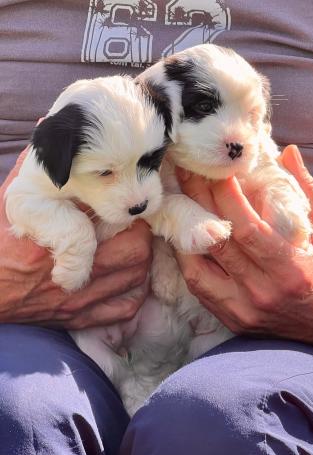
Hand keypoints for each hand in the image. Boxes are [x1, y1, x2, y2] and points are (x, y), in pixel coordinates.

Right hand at [0, 147, 151, 328]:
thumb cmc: (2, 240)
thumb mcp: (15, 196)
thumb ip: (38, 164)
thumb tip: (49, 121)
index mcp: (56, 236)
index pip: (112, 222)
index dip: (124, 209)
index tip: (123, 201)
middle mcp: (73, 271)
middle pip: (135, 250)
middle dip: (138, 231)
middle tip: (129, 221)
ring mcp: (80, 298)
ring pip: (137, 276)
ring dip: (140, 257)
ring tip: (129, 243)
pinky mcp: (83, 317)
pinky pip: (127, 307)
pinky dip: (134, 290)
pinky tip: (126, 276)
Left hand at [176, 145, 312, 350]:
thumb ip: (310, 193)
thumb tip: (288, 152)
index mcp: (291, 270)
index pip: (246, 228)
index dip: (225, 196)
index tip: (214, 169)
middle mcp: (263, 292)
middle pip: (218, 242)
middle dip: (197, 202)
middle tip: (185, 173)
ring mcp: (245, 310)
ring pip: (197, 269)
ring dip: (184, 234)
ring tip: (179, 202)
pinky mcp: (234, 320)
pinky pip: (200, 288)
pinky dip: (189, 261)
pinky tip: (187, 238)